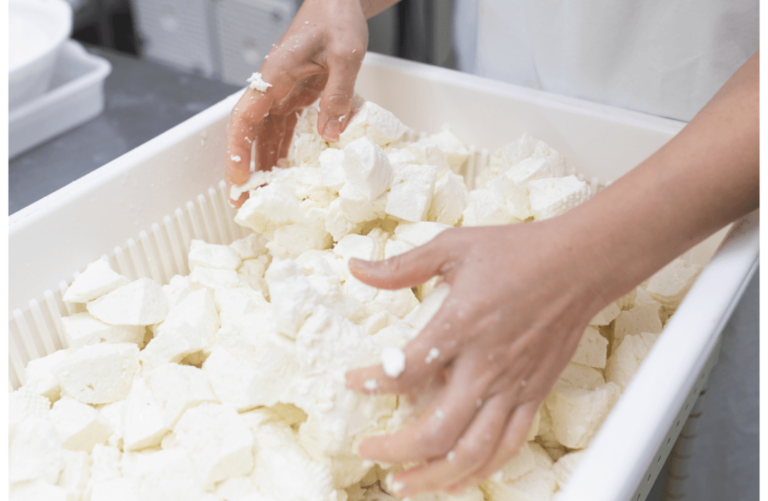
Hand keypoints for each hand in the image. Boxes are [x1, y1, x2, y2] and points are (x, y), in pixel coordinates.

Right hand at [225, 0, 369, 206]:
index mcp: (275, 74)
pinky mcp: (297, 97)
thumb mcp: (346, 55)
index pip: (245, 117)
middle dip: (244, 169)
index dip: (238, 151)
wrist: (340, 1)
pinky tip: (285, 175)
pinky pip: (285, 130)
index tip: (237, 179)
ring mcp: (283, 93)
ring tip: (262, 199)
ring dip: (262, 166)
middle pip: (249, 134)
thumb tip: (329, 135)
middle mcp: (273, 86)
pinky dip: (282, 153)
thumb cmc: (338, 18)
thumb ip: (337, 94)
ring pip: (265, 136)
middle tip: (244, 203)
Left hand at [345, 219, 610, 494]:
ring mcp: (513, 386)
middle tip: (368, 450)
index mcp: (460, 326)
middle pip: (436, 430)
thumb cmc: (518, 252)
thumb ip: (402, 266)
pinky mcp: (534, 394)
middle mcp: (486, 365)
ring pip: (473, 452)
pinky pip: (508, 446)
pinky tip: (457, 478)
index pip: (404, 372)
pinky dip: (481, 470)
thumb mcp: (453, 247)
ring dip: (434, 476)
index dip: (369, 385)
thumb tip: (355, 268)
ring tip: (404, 484)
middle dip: (394, 450)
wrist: (580, 264)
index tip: (352, 382)